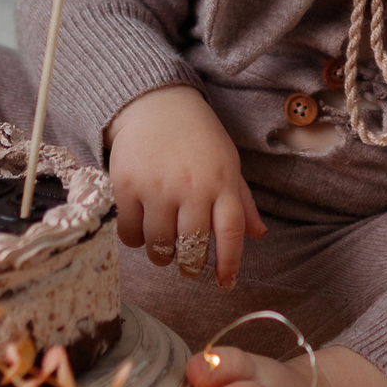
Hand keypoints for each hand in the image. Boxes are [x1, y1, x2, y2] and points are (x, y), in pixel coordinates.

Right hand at [105, 84, 265, 287]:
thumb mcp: (227, 162)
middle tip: (187, 266)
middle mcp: (192, 187)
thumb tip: (259, 234)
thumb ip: (241, 201)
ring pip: (159, 246)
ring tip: (163, 247)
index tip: (225, 283)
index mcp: (221, 182)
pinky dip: (135, 240)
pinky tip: (141, 229)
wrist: (154, 103)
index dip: (229, 264)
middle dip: (190, 266)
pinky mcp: (127, 185)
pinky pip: (130, 233)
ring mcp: (157, 187)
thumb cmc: (197, 138)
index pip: (231, 232)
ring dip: (162, 256)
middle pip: (193, 247)